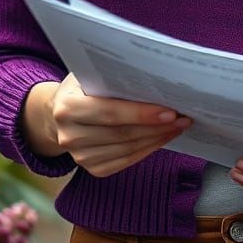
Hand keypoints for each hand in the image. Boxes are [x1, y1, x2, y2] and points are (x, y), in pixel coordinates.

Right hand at [21, 72, 192, 177]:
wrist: (59, 113)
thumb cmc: (83, 86)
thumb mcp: (91, 73)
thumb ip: (115, 77)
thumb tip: (157, 80)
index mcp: (67, 107)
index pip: (110, 112)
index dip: (142, 114)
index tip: (170, 111)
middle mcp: (69, 135)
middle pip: (122, 134)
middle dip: (157, 127)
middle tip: (183, 118)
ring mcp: (80, 156)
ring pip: (128, 149)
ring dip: (157, 139)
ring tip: (178, 126)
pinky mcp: (92, 169)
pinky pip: (126, 161)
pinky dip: (148, 149)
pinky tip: (163, 138)